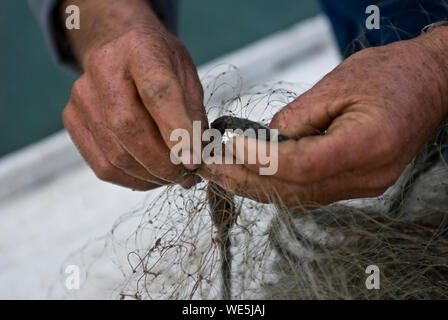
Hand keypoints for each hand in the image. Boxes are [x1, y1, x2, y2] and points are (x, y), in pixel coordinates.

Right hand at [61, 0, 206, 189]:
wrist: (121, 50)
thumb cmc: (161, 65)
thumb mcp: (187, 77)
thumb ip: (193, 116)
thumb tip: (195, 161)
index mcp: (141, 48)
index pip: (158, 93)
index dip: (177, 131)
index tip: (193, 161)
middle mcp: (104, 67)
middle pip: (129, 127)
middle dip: (163, 162)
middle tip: (185, 174)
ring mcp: (82, 93)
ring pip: (116, 154)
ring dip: (150, 175)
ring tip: (172, 174)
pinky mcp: (72, 117)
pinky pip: (102, 165)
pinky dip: (132, 179)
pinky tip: (150, 174)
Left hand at [199, 27, 447, 206]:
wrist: (428, 83)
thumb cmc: (391, 74)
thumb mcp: (337, 84)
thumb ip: (296, 117)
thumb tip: (263, 141)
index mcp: (369, 145)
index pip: (302, 165)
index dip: (261, 159)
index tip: (231, 147)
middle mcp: (367, 175)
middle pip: (296, 189)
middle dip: (248, 179)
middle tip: (213, 167)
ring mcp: (363, 185)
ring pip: (298, 197)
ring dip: (258, 186)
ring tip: (224, 172)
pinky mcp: (356, 184)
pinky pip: (309, 192)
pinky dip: (278, 185)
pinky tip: (254, 174)